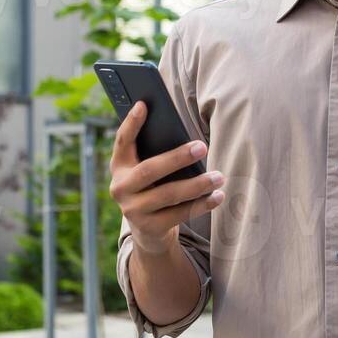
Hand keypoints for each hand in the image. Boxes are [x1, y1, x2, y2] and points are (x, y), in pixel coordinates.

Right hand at [109, 101, 224, 254]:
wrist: (148, 232)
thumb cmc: (154, 189)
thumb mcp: (148, 171)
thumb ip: (156, 154)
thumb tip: (186, 138)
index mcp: (119, 167)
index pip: (123, 141)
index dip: (131, 123)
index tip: (143, 105)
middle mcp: (120, 188)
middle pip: (149, 170)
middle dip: (177, 157)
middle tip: (203, 146)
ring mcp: (132, 210)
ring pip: (168, 195)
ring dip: (197, 185)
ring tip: (219, 176)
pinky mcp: (149, 228)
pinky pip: (179, 214)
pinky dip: (201, 204)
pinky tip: (217, 196)